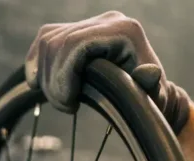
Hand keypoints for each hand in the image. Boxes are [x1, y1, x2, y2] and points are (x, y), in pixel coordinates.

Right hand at [24, 11, 190, 133]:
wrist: (147, 91)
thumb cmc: (152, 98)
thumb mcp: (156, 98)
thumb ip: (151, 87)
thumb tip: (149, 73)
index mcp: (125, 31)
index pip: (76, 43)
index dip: (63, 75)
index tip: (70, 103)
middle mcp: (107, 21)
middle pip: (57, 42)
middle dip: (53, 80)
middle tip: (65, 105)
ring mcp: (89, 23)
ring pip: (47, 41)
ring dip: (45, 76)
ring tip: (61, 99)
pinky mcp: (75, 31)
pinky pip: (45, 39)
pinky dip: (37, 63)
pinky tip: (39, 84)